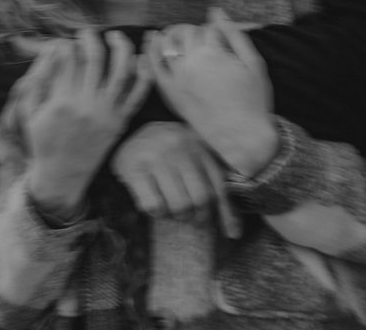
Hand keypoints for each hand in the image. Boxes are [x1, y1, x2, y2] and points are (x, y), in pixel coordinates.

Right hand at [17, 30, 149, 218]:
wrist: (62, 176)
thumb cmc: (43, 141)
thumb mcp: (30, 111)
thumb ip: (38, 79)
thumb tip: (53, 50)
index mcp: (62, 101)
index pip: (69, 58)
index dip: (68, 43)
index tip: (66, 42)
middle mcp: (86, 105)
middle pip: (95, 58)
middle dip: (91, 39)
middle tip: (86, 33)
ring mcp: (106, 113)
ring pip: (121, 71)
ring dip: (121, 48)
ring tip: (114, 37)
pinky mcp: (120, 122)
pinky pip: (137, 95)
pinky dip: (143, 75)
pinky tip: (140, 59)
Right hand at [110, 121, 241, 237]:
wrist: (130, 132)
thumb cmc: (169, 153)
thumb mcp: (193, 158)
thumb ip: (213, 185)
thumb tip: (235, 233)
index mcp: (196, 144)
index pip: (218, 185)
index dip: (227, 213)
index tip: (232, 234)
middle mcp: (178, 146)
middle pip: (200, 199)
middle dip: (198, 216)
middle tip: (190, 217)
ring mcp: (155, 156)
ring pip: (178, 205)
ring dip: (176, 216)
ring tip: (171, 209)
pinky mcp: (134, 168)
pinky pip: (154, 205)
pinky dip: (157, 212)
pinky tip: (154, 202)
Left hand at [145, 9, 278, 177]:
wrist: (243, 138)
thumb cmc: (253, 100)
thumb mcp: (253, 62)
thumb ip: (234, 34)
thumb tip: (216, 10)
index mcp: (214, 52)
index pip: (208, 27)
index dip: (215, 29)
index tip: (221, 38)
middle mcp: (192, 62)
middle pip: (186, 32)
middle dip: (193, 30)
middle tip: (200, 37)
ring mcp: (179, 78)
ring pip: (167, 44)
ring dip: (170, 35)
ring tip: (175, 34)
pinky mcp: (171, 94)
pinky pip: (154, 68)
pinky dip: (150, 52)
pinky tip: (151, 41)